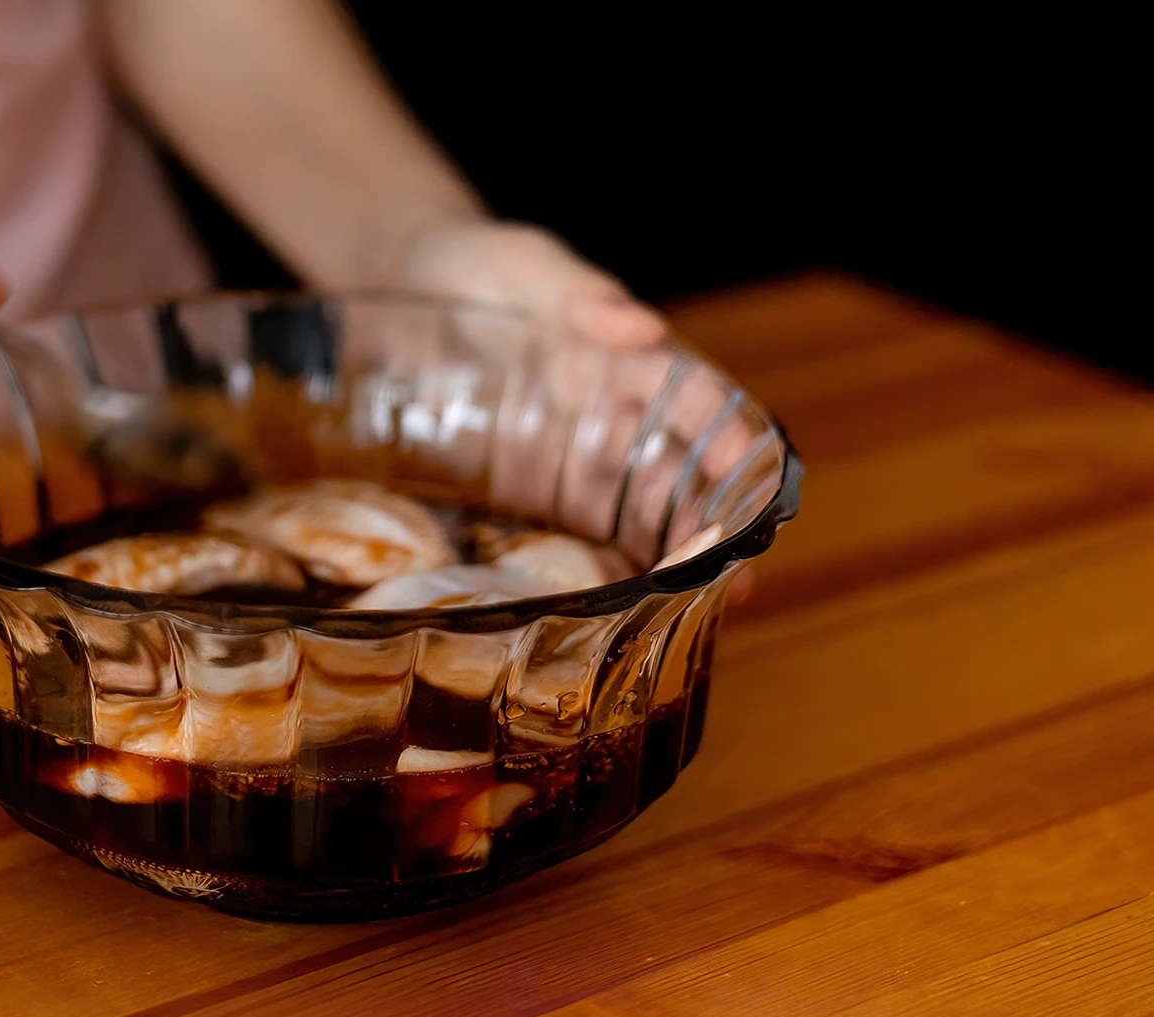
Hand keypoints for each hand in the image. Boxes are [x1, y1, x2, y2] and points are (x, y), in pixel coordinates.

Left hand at [396, 219, 759, 599]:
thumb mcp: (521, 265)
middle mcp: (616, 415)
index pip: (699, 403)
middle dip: (714, 525)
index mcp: (630, 358)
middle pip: (682, 474)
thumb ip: (576, 294)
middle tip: (735, 582)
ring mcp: (576, 457)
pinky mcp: (531, 490)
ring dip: (671, 561)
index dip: (732, 445)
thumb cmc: (472, 265)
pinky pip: (575, 535)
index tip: (756, 486)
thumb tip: (639, 325)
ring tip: (694, 612)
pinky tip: (615, 614)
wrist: (397, 286)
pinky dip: (602, 572)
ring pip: (641, 515)